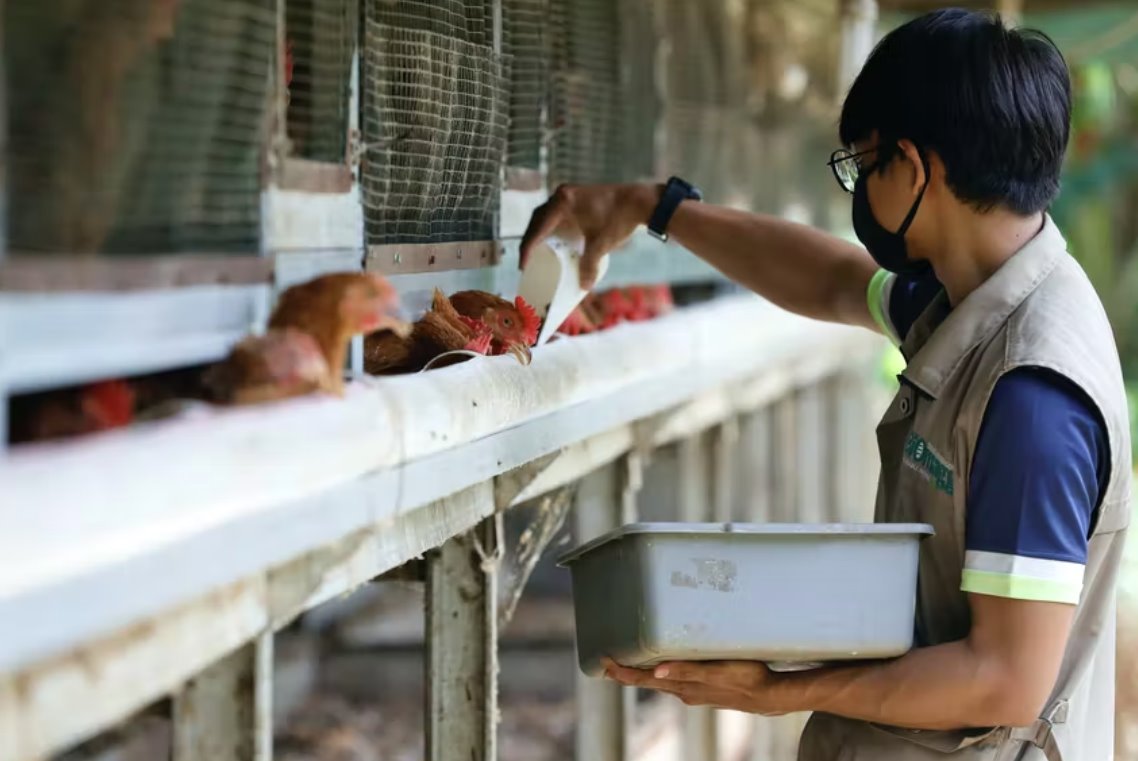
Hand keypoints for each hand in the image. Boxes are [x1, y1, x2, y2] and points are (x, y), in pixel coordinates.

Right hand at [519, 183, 660, 289]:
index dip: (527, 249)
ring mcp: (569, 195)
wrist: (640, 201)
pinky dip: (551, 229)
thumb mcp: (602, 244)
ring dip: (539, 234)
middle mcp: (562, 195)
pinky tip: (552, 242)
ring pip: (545, 217)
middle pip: (537, 221)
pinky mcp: (576, 199)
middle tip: (527, 263)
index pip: (537, 228)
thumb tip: (584, 287)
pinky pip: (556, 215)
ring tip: (536, 255)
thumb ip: (590, 266)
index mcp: (562, 203)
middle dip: (530, 242)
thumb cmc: (620, 218)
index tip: (523, 267)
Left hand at [600, 657, 787, 715]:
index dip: (621, 672)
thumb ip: (687, 670)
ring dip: (642, 673)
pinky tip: (663, 665)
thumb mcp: (715, 671)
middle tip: (606, 660)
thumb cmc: (744, 679)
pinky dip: (661, 673)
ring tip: (628, 661)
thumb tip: (656, 672)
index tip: (603, 662)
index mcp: (682, 686)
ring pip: (660, 682)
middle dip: (626, 672)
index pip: (643, 680)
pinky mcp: (704, 688)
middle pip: (646, 682)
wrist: (768, 696)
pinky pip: (675, 681)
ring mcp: (693, 691)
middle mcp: (684, 691)